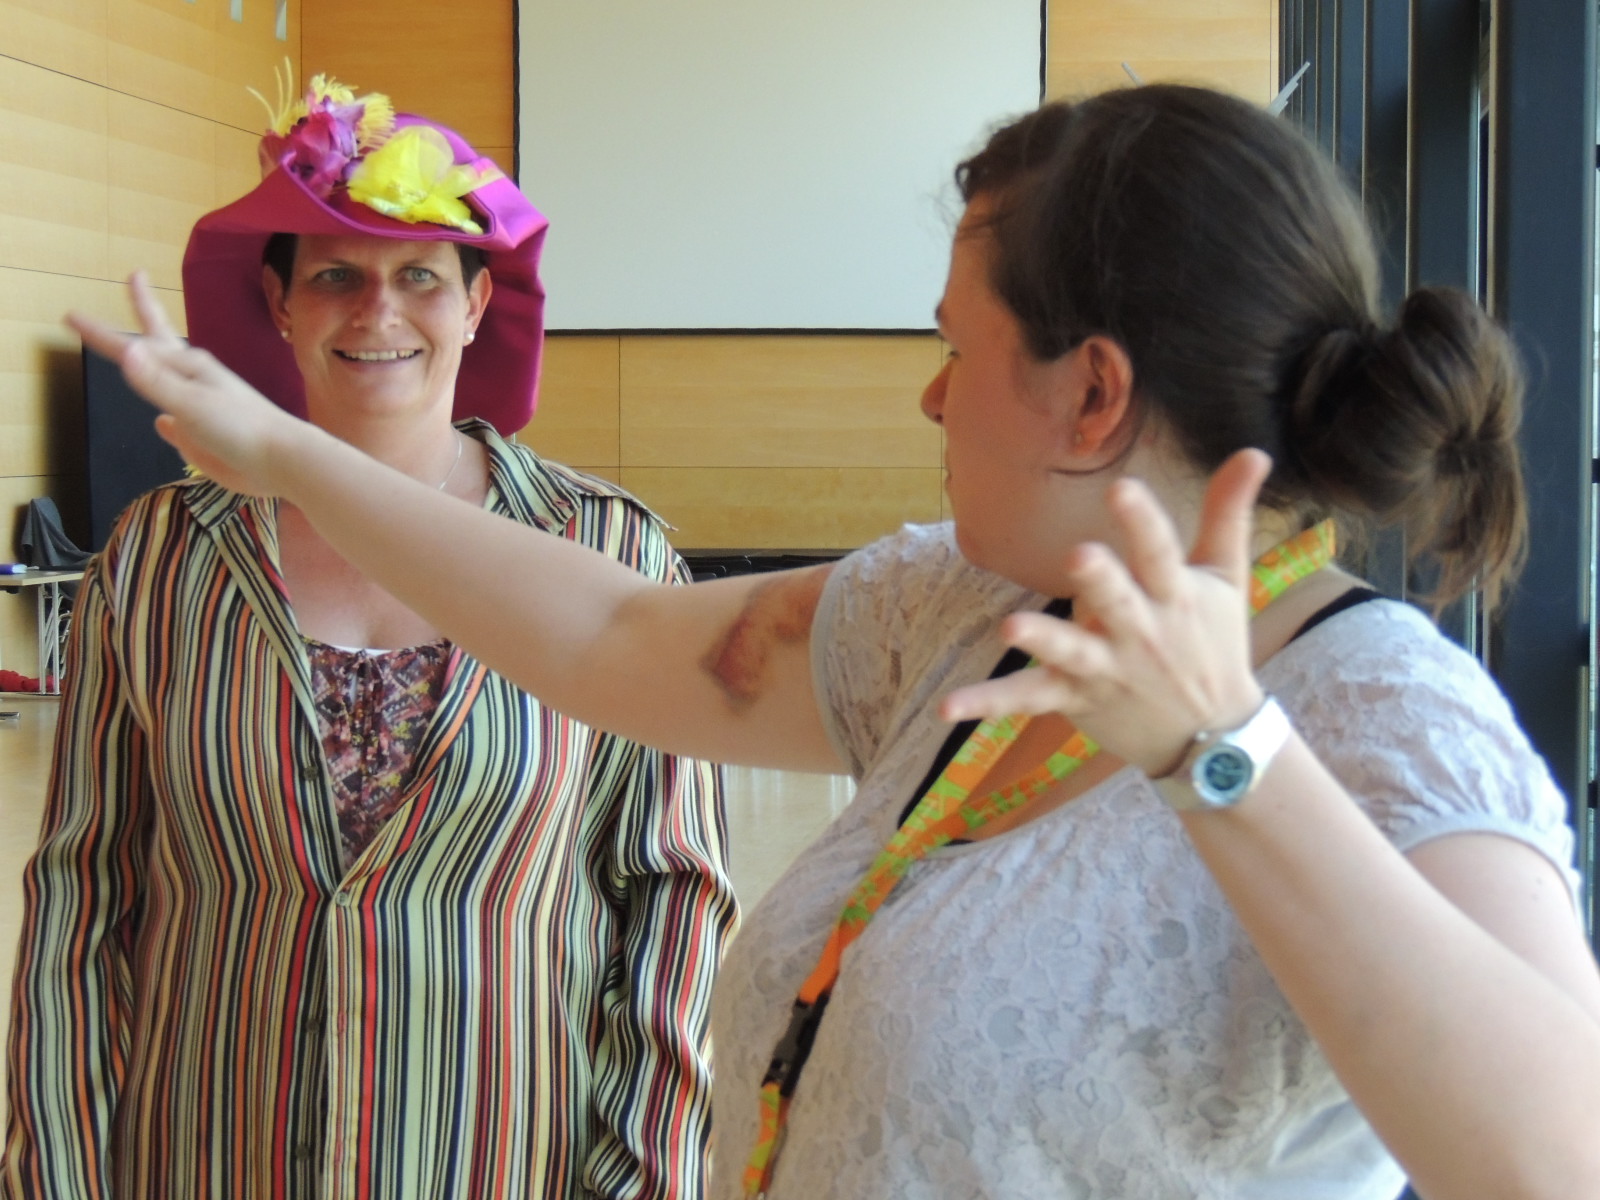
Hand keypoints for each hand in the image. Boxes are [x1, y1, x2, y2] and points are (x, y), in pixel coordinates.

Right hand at [66, 272, 310, 497]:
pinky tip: (162, 424)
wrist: (280, 462)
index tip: (70, 315)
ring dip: (150, 368)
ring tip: (140, 352)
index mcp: (188, 368)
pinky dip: (166, 423)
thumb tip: (127, 351)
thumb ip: (157, 382)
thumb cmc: (240, 427)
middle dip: (143, 312)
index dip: (101, 334)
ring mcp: (196, 410)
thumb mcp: (192, 403)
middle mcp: (191, 382)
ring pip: (164, 385)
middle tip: (134, 278)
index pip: (133, 347)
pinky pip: (176, 426)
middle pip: (157, 343)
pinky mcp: (202, 439)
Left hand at [940, 450, 1273, 776]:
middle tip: (1080, 557)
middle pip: (1117, 601)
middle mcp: (1141, 632)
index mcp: (1175, 596)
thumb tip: (1254, 451)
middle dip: (1100, 581)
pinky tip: (948, 707)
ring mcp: (1106, 668)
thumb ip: (1229, 513)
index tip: (1122, 489)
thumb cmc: (1214, 645)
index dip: (1142, 522)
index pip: (1160, 553)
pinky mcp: (1076, 698)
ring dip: (1042, 641)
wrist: (1213, 739)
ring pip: (1070, 652)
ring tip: (1010, 629)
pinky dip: (988, 705)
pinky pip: (1027, 699)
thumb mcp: (1228, 579)